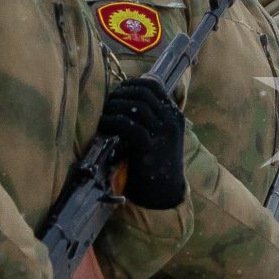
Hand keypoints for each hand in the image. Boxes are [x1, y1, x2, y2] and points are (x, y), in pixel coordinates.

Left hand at [99, 78, 186, 209]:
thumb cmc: (156, 164)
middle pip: (143, 92)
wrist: (163, 194)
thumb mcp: (159, 137)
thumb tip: (124, 99)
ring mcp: (162, 133)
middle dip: (121, 93)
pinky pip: (127, 125)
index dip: (132, 84)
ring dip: (115, 106)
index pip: (154, 85)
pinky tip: (103, 126)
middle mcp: (171, 120)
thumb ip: (150, 119)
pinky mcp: (149, 146)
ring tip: (104, 115)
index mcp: (175, 115)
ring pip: (135, 106)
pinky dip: (112, 121)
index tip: (118, 91)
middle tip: (108, 103)